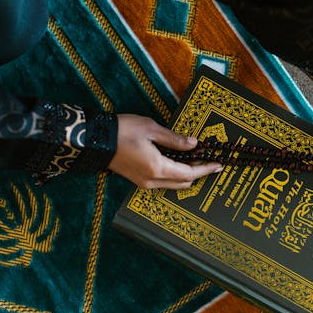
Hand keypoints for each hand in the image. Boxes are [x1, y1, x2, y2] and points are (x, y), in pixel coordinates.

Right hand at [107, 114, 222, 188]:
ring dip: (186, 174)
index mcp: (157, 168)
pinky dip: (174, 174)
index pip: (189, 173)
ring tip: (195, 160)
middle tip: (208, 160)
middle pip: (183, 182)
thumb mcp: (152, 129)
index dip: (206, 169)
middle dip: (198, 172)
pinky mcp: (138, 180)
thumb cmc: (122, 131)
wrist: (94, 140)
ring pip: (173, 184)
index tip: (218, 165)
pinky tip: (177, 162)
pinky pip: (162, 182)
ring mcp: (144, 182)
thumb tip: (193, 144)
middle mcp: (152, 180)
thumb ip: (174, 139)